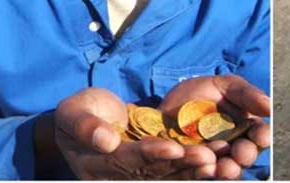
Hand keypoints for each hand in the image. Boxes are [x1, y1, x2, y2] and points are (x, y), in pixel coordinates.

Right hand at [53, 87, 215, 178]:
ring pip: (169, 175)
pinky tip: (216, 162)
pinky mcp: (153, 169)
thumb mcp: (72, 114)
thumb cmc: (77, 113)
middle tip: (208, 158)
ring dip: (193, 170)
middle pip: (154, 172)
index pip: (128, 161)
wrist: (84, 120)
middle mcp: (120, 177)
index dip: (150, 154)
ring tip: (216, 161)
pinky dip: (194, 167)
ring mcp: (137, 176)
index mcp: (98, 166)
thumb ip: (86, 126)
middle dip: (182, 165)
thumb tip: (106, 140)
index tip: (173, 147)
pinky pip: (176, 171)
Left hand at [159, 75, 270, 179]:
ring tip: (222, 166)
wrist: (168, 104)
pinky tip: (199, 163)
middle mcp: (232, 149)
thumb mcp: (225, 86)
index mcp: (246, 130)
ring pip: (223, 170)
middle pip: (245, 157)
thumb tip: (271, 106)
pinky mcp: (188, 167)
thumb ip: (247, 95)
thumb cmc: (203, 94)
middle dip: (245, 156)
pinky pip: (194, 173)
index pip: (260, 136)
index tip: (262, 136)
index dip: (262, 137)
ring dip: (226, 169)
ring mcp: (211, 161)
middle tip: (240, 153)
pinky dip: (200, 170)